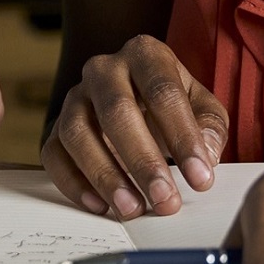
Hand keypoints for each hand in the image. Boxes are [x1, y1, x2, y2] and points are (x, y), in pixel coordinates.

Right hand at [44, 36, 228, 219]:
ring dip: (105, 175)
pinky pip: (53, 154)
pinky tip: (100, 205)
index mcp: (144, 55)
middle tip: (165, 200)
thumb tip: (207, 153)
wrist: (133, 98)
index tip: (201, 177)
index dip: (183, 136)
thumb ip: (210, 127)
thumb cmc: (169, 104)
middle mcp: (103, 70)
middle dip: (143, 161)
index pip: (163, 92)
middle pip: (117, 111)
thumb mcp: (201, 106)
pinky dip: (73, 183)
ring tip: (132, 208)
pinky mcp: (55, 127)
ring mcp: (74, 97)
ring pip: (77, 132)